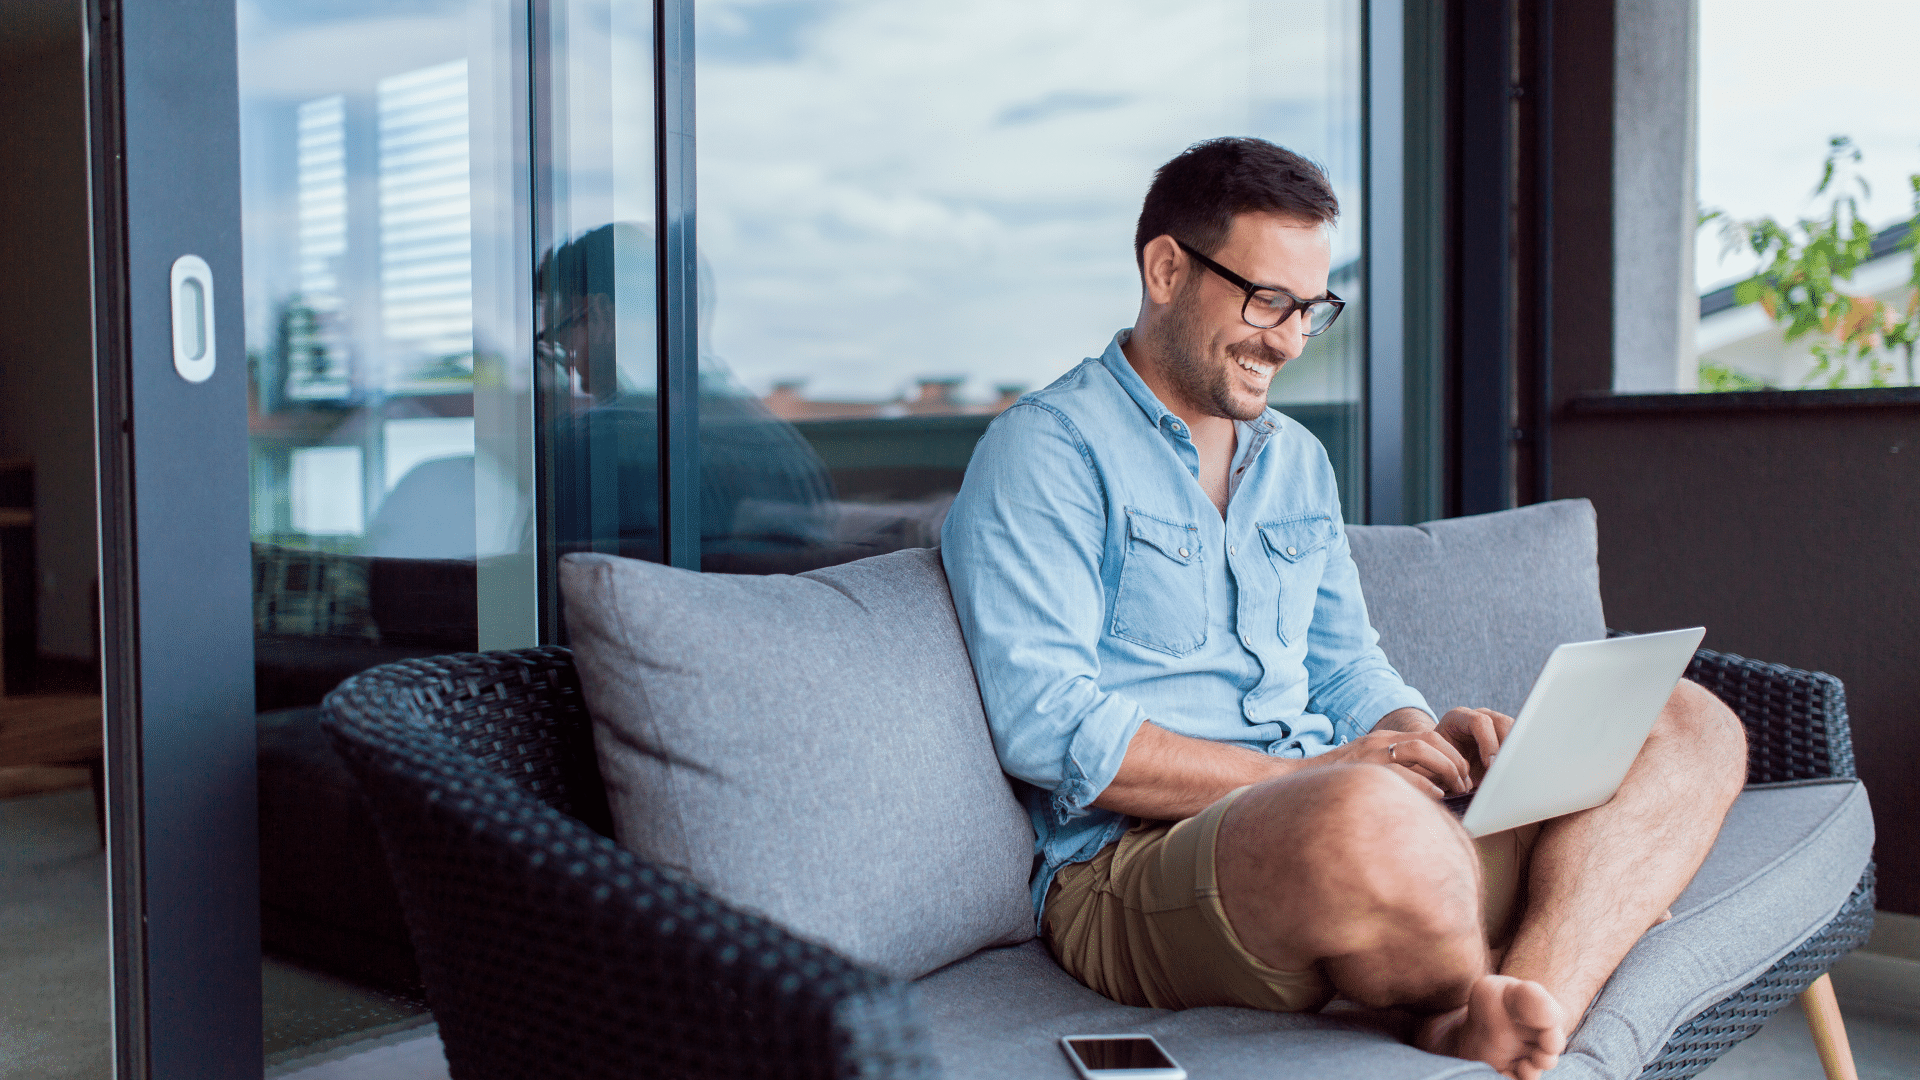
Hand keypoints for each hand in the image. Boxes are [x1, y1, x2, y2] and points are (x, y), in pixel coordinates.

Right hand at [1312, 726, 1473, 798]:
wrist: (1293, 781)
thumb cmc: (1333, 784)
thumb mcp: (1367, 772)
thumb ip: (1394, 774)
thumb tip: (1428, 791)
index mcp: (1383, 740)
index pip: (1429, 737)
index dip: (1452, 755)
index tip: (1463, 776)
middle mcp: (1380, 741)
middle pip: (1431, 739)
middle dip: (1454, 760)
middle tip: (1465, 783)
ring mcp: (1372, 752)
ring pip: (1422, 748)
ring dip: (1446, 768)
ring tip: (1457, 788)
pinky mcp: (1365, 768)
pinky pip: (1402, 771)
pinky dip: (1424, 782)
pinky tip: (1437, 795)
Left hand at [1435, 706, 1515, 784]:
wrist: (1444, 758)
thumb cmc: (1441, 760)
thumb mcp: (1442, 761)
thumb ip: (1453, 766)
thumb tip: (1468, 785)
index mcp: (1458, 717)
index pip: (1479, 722)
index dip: (1488, 743)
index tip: (1490, 765)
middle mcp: (1478, 716)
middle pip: (1502, 722)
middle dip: (1506, 747)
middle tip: (1506, 768)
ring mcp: (1494, 722)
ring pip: (1515, 730)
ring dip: (1516, 751)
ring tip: (1513, 770)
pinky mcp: (1506, 734)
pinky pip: (1519, 741)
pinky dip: (1520, 755)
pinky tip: (1517, 769)